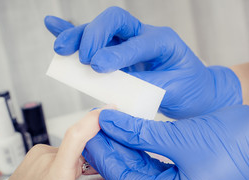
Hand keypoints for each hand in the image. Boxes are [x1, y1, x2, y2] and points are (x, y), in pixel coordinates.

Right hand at [44, 7, 241, 118]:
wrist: (195, 90)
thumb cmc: (188, 88)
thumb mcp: (175, 90)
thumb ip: (147, 86)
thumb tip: (117, 86)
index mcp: (164, 42)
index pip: (137, 42)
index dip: (116, 53)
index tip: (98, 66)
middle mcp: (144, 35)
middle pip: (114, 20)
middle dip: (95, 35)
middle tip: (84, 58)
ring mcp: (129, 41)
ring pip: (100, 29)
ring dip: (78, 35)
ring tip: (62, 48)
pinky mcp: (118, 51)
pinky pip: (95, 38)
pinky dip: (73, 31)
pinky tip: (54, 25)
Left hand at [83, 106, 248, 179]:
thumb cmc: (241, 142)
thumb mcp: (181, 137)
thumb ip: (141, 132)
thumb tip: (112, 123)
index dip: (105, 157)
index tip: (89, 135)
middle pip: (133, 176)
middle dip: (113, 151)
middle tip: (94, 129)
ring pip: (144, 169)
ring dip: (127, 148)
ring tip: (109, 127)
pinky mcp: (190, 176)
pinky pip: (158, 165)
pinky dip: (143, 149)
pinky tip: (130, 133)